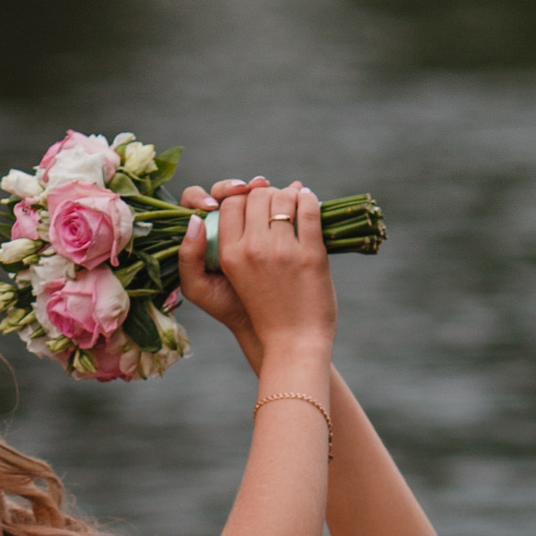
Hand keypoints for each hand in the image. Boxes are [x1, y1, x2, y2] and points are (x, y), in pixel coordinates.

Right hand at [178, 179, 336, 368]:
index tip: (251, 200)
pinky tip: (309, 202)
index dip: (240, 196)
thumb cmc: (259, 311)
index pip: (229, 204)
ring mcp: (282, 251)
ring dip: (290, 193)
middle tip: (275, 200)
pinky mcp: (311, 254)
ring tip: (293, 201)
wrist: (292, 343)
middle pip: (255, 196)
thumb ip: (224, 241)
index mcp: (229, 255)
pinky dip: (310, 199)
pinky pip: (309, 209)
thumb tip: (228, 199)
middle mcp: (252, 249)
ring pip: (283, 197)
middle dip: (266, 192)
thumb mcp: (226, 279)